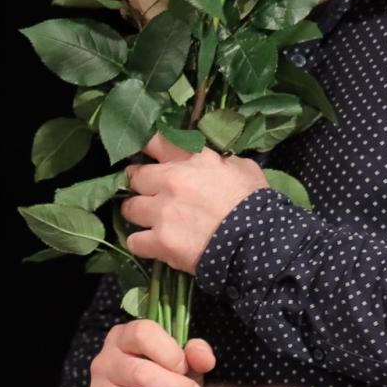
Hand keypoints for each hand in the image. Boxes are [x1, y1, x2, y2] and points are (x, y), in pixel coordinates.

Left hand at [120, 133, 268, 274]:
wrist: (258, 244)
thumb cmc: (256, 203)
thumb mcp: (244, 168)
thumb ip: (220, 162)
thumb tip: (214, 162)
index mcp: (192, 159)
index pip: (155, 141)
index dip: (149, 148)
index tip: (150, 156)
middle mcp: (170, 181)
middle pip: (134, 176)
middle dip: (139, 183)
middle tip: (148, 192)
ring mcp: (162, 212)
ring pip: (129, 209)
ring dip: (137, 213)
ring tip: (149, 220)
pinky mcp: (160, 241)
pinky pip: (134, 241)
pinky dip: (142, 243)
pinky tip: (153, 245)